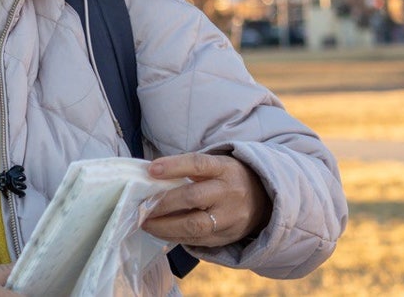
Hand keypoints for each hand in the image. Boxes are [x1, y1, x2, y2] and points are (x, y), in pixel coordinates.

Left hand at [141, 152, 271, 246]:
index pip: (198, 164)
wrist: (265, 200)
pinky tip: (160, 232)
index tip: (150, 170)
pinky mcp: (228, 237)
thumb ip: (187, 168)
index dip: (173, 166)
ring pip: (195, 225)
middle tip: (139, 206)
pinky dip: (175, 236)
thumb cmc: (226, 178)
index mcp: (224, 169)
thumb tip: (149, 174)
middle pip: (192, 197)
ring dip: (164, 226)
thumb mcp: (215, 165)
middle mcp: (229, 192)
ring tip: (145, 223)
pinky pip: (198, 240)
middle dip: (162, 203)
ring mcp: (231, 217)